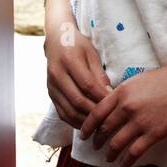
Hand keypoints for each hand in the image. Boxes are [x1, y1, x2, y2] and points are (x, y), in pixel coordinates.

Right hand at [44, 3, 110, 128]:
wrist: (56, 41)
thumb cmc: (78, 45)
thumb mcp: (92, 54)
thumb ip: (100, 75)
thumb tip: (109, 95)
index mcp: (69, 60)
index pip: (88, 85)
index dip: (102, 98)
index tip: (115, 105)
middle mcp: (57, 74)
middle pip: (78, 101)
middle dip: (95, 113)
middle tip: (109, 119)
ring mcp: (52, 86)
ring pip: (69, 110)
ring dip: (85, 121)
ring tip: (100, 125)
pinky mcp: (50, 94)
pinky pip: (62, 113)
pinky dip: (75, 122)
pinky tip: (87, 124)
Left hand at [80, 65, 166, 166]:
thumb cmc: (166, 79)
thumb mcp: (137, 79)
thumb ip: (123, 92)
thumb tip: (111, 101)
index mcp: (121, 92)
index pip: (96, 112)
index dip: (87, 126)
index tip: (83, 133)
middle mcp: (127, 108)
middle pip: (104, 129)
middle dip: (97, 140)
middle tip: (94, 146)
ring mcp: (140, 122)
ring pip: (117, 143)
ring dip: (110, 153)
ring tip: (107, 158)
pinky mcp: (153, 134)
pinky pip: (134, 151)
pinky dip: (126, 160)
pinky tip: (123, 164)